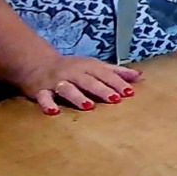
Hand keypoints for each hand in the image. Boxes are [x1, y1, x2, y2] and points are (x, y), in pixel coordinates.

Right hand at [16, 54, 141, 115]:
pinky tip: (53, 111)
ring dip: (78, 97)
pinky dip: (47, 103)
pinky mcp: (40, 90)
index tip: (129, 92)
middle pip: (89, 81)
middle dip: (102, 89)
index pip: (105, 74)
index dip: (117, 83)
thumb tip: (139, 75)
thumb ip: (115, 71)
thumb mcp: (94, 66)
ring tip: (89, 106)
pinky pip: (43, 97)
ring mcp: (57, 81)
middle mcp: (73, 73)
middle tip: (115, 99)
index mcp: (88, 66)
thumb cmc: (72, 67)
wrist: (37, 63)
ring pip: (68, 88)